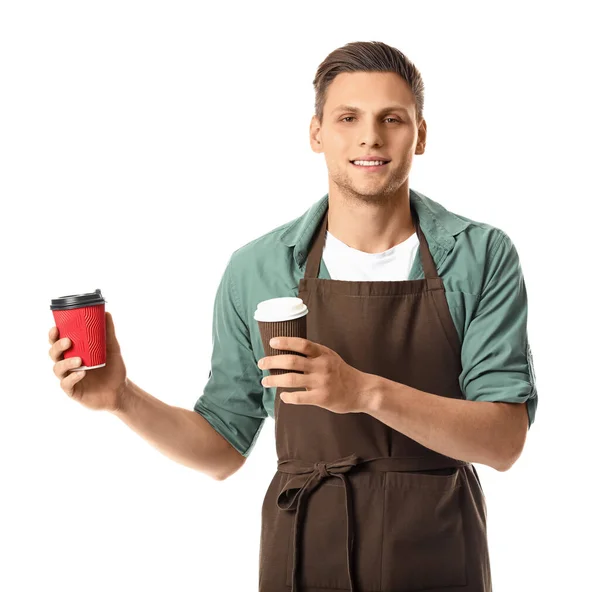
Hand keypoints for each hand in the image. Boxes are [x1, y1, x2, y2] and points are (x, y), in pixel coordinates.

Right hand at [48, 312, 127, 412]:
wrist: (121, 390)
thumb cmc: (113, 368)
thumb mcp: (112, 348)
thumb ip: (108, 332)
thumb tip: (106, 313)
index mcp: (74, 352)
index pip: (58, 342)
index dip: (53, 336)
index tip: (56, 328)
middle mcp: (68, 364)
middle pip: (53, 354)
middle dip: (57, 346)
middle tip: (68, 342)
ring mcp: (69, 378)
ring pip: (57, 369)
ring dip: (66, 363)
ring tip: (79, 360)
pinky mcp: (73, 391)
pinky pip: (66, 384)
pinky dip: (72, 378)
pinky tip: (82, 373)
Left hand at [257, 337, 373, 413]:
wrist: (361, 390)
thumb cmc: (341, 372)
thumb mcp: (329, 356)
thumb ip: (312, 353)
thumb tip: (287, 349)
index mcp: (323, 353)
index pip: (302, 344)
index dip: (286, 342)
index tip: (272, 342)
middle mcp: (321, 366)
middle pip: (292, 361)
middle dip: (273, 362)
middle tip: (261, 363)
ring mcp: (321, 382)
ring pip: (292, 380)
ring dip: (274, 380)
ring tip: (265, 381)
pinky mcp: (322, 398)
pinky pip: (300, 397)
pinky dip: (288, 397)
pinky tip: (283, 396)